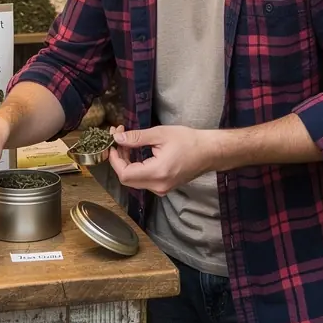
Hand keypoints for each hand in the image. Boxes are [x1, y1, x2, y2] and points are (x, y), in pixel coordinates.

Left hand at [108, 125, 222, 195]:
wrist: (210, 152)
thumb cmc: (188, 141)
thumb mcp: (160, 134)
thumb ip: (137, 138)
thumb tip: (117, 138)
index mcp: (157, 173)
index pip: (125, 174)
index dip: (114, 160)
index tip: (112, 144)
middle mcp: (158, 186)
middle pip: (127, 179)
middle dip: (119, 159)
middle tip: (119, 139)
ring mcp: (161, 189)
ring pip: (134, 180)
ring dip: (126, 162)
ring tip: (126, 142)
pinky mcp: (164, 187)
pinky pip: (143, 180)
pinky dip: (135, 167)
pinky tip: (135, 152)